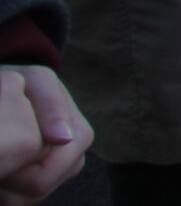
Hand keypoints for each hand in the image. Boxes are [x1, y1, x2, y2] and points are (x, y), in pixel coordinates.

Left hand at [0, 65, 88, 204]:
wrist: (11, 87)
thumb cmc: (22, 82)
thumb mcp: (35, 81)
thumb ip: (51, 104)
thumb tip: (64, 138)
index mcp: (80, 137)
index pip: (43, 178)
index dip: (13, 169)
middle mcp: (74, 161)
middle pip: (36, 191)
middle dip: (9, 175)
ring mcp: (58, 174)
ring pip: (26, 199)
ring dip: (4, 182)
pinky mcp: (40, 182)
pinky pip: (19, 198)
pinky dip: (4, 184)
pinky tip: (2, 162)